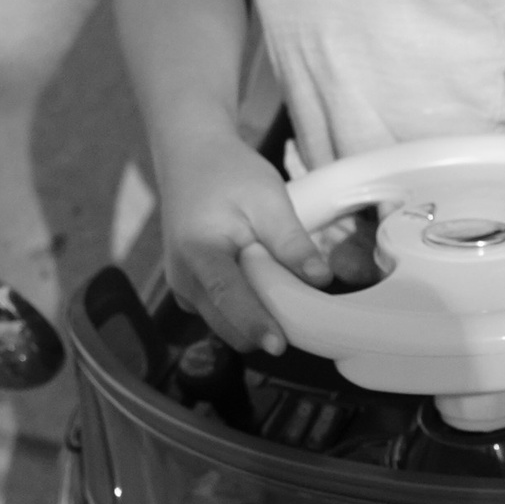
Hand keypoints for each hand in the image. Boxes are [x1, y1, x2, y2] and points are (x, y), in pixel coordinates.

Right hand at [157, 131, 335, 355]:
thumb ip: (291, 241)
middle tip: (307, 316)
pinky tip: (268, 286)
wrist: (190, 158)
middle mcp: (183, 278)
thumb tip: (321, 279)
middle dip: (264, 328)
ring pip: (226, 325)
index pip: (227, 297)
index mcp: (198, 252)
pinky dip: (247, 310)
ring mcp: (183, 288)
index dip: (254, 323)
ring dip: (257, 320)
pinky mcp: (191, 290)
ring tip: (287, 291)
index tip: (279, 345)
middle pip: (227, 324)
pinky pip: (223, 313)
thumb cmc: (229, 174)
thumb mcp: (268, 198)